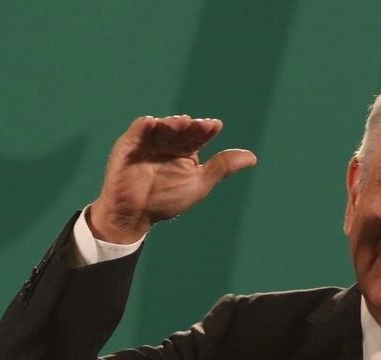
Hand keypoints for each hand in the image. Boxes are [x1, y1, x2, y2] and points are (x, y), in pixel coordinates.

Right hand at [88, 115, 256, 243]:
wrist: (135, 216)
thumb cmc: (165, 201)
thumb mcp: (198, 183)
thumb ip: (222, 167)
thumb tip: (252, 157)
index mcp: (184, 150)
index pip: (197, 135)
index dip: (205, 129)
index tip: (214, 126)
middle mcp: (167, 143)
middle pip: (180, 128)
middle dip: (190, 125)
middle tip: (199, 125)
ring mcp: (147, 143)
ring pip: (161, 127)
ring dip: (171, 123)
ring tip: (182, 122)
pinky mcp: (128, 146)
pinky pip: (136, 132)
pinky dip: (143, 126)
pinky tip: (151, 123)